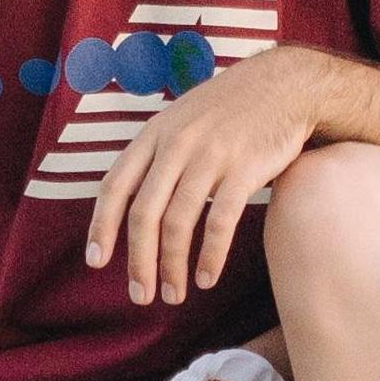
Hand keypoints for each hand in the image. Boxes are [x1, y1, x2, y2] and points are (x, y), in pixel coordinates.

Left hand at [85, 47, 334, 306]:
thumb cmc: (229, 110)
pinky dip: (210, 256)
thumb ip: (156, 155)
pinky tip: (206, 278)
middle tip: (141, 295)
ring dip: (172, 267)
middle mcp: (177, 144)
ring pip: (179, 223)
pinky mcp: (244, 169)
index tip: (95, 262)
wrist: (285, 85)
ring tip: (173, 295)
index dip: (102, 226)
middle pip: (145, 213)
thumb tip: (130, 201)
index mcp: (155, 134)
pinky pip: (221, 222)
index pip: (115, 185)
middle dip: (138, 261)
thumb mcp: (181, 119)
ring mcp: (210, 156)